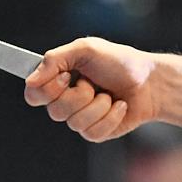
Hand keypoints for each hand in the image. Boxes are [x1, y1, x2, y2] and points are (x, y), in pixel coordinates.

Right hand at [23, 37, 181, 141]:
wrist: (151, 82)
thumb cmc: (119, 62)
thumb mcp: (87, 49)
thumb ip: (55, 59)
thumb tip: (31, 79)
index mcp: (58, 79)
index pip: (33, 94)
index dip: (46, 89)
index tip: (66, 76)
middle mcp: (66, 100)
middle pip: (54, 111)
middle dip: (79, 96)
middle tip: (93, 84)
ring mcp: (81, 118)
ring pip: (75, 122)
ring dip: (98, 106)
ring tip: (110, 95)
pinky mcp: (97, 132)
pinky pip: (93, 132)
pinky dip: (110, 118)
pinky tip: (119, 107)